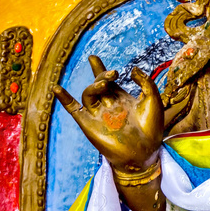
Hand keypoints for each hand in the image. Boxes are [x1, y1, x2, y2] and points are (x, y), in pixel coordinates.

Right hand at [54, 55, 163, 172]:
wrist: (145, 152)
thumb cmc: (151, 128)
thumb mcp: (152, 100)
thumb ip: (145, 82)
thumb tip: (132, 69)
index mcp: (121, 99)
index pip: (108, 81)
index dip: (100, 69)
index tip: (92, 57)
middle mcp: (108, 105)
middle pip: (98, 84)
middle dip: (102, 75)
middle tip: (113, 74)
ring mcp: (98, 115)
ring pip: (88, 94)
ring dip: (94, 86)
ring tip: (104, 83)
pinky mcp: (89, 125)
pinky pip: (74, 110)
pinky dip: (65, 99)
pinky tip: (57, 89)